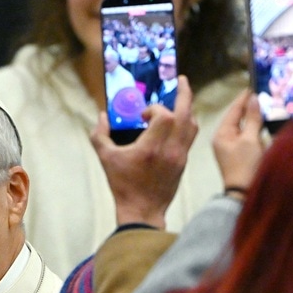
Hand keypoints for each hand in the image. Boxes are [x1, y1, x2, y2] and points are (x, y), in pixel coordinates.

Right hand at [91, 76, 197, 228]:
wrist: (142, 211)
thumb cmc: (123, 186)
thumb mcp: (106, 159)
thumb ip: (100, 135)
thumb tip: (101, 116)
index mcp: (152, 147)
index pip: (164, 115)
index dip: (154, 109)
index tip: (142, 115)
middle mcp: (171, 149)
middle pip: (186, 114)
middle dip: (185, 94)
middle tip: (181, 80)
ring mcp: (180, 156)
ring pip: (192, 125)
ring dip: (188, 109)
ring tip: (181, 100)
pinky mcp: (183, 162)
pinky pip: (190, 137)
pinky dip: (186, 124)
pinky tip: (177, 122)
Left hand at [212, 90, 266, 190]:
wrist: (244, 193)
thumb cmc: (245, 165)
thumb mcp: (250, 139)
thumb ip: (252, 118)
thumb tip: (254, 98)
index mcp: (221, 133)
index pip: (233, 110)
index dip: (244, 98)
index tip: (254, 85)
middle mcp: (222, 138)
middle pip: (237, 117)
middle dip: (249, 106)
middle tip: (263, 93)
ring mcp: (230, 146)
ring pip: (242, 126)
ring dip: (253, 116)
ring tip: (265, 104)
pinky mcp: (238, 153)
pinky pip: (246, 135)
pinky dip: (254, 127)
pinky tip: (263, 122)